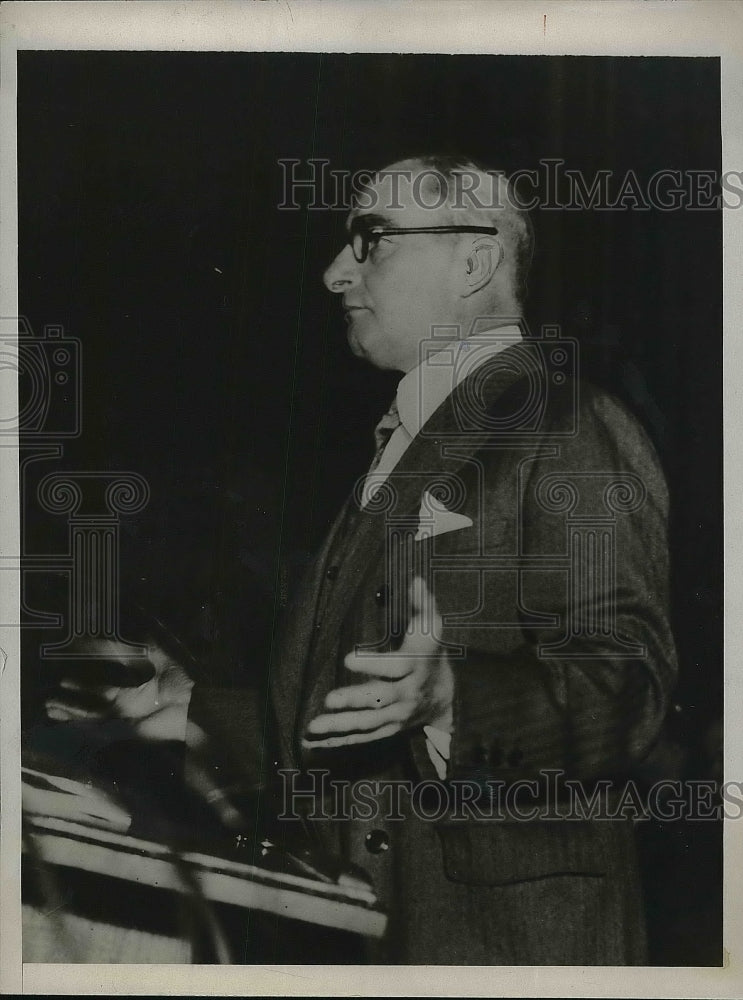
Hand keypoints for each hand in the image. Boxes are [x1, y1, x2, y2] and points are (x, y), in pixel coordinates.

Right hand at [45, 636, 194, 742]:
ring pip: (89, 718)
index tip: (62, 679)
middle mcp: (125, 708)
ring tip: (48, 710)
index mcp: (133, 693)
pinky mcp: (126, 732)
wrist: (195, 704)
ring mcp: (123, 722)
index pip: (100, 689)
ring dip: (70, 714)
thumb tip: (118, 633)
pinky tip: (65, 721)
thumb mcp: (155, 656)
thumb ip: (134, 647)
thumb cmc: (181, 681)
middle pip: (90, 706)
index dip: (82, 685)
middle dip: (69, 703)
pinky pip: (99, 729)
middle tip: (46, 700)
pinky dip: (82, 725)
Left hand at [302, 577, 453, 748]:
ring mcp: (397, 716)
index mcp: (415, 667)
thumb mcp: (431, 628)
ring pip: (368, 723)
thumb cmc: (429, 654)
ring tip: (314, 726)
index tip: (348, 658)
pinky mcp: (388, 729)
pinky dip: (339, 741)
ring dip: (340, 726)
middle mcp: (406, 694)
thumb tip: (415, 579)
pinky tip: (315, 742)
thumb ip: (423, 604)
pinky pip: (363, 738)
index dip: (372, 664)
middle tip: (328, 700)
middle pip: (379, 700)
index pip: (394, 667)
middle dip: (354, 701)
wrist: (444, 695)